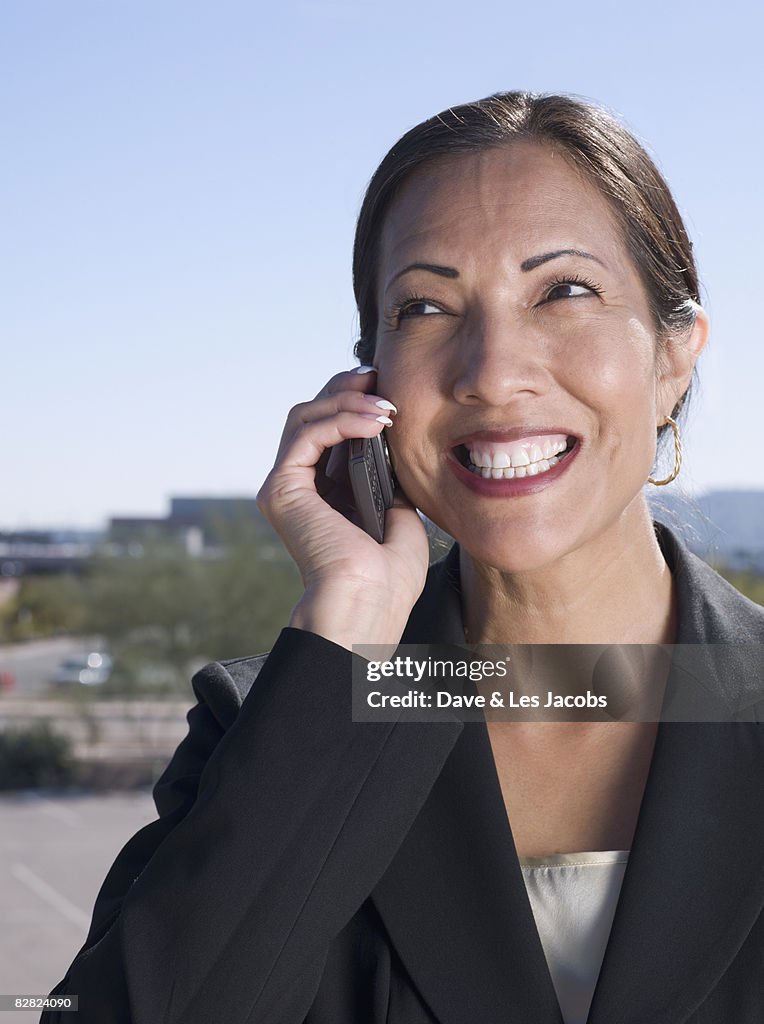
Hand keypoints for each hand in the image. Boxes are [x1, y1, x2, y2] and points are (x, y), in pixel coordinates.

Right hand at [256, 368, 428, 648]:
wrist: (370, 603)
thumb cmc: (389, 576)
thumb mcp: (400, 513)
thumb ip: (389, 477)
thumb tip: (394, 442)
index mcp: (326, 493)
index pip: (332, 429)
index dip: (357, 402)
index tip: (391, 390)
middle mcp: (301, 487)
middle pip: (313, 414)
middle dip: (348, 389)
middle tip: (382, 379)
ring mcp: (287, 487)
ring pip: (304, 416)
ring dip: (346, 400)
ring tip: (385, 405)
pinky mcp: (281, 489)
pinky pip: (305, 433)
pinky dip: (340, 418)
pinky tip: (374, 422)